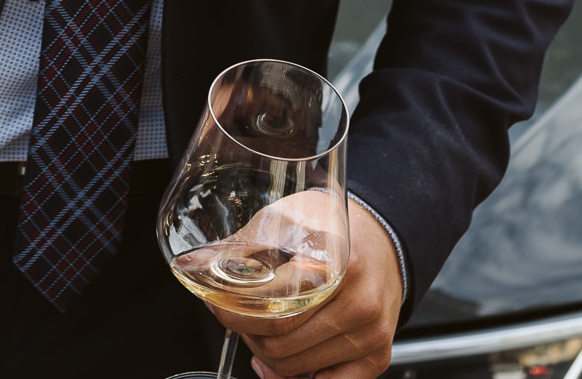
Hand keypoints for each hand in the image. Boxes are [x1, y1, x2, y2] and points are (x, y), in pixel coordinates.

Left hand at [214, 198, 402, 378]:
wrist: (384, 238)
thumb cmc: (333, 226)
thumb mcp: (288, 218)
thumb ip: (246, 245)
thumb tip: (197, 265)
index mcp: (337, 262)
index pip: (272, 306)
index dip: (234, 311)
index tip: (216, 305)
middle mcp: (359, 301)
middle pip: (280, 342)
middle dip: (248, 332)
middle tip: (240, 316)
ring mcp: (370, 333)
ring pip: (294, 367)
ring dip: (268, 354)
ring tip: (265, 330)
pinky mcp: (377, 355)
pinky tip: (286, 362)